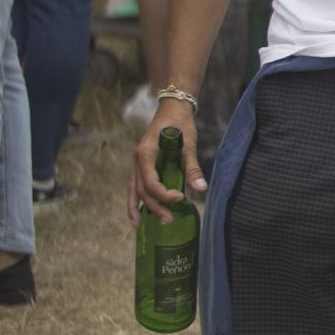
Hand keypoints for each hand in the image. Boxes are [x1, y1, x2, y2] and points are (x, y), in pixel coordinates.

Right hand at [129, 100, 204, 224]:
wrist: (173, 107)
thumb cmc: (180, 123)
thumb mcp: (189, 144)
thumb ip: (192, 167)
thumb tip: (201, 189)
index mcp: (145, 154)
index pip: (151, 182)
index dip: (164, 194)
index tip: (180, 198)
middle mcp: (137, 160)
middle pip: (141, 190)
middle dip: (154, 207)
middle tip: (169, 220)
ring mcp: (137, 163)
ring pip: (133, 190)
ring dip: (138, 208)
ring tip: (140, 227)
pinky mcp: (142, 165)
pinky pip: (136, 185)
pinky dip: (135, 200)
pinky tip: (139, 213)